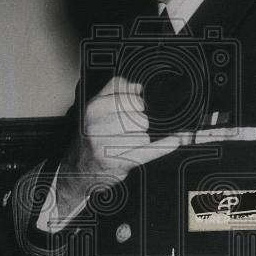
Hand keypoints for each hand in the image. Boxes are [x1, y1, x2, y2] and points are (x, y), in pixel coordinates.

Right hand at [57, 76, 190, 211]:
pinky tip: (177, 140)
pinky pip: (149, 151)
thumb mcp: (95, 109)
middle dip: (138, 125)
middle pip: (140, 118)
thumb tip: (138, 86)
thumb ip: (114, 91)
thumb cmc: (90, 138)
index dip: (137, 104)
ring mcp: (107, 146)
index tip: (132, 110)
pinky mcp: (119, 163)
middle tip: (123, 133)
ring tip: (123, 146)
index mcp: (94, 108)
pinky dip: (165, 146)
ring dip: (139, 142)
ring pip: (144, 136)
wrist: (79, 169)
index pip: (132, 99)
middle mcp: (97, 126)